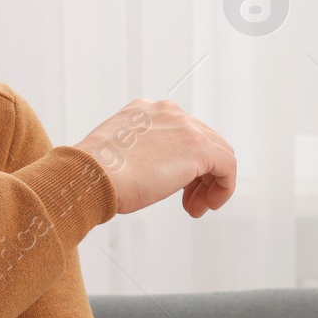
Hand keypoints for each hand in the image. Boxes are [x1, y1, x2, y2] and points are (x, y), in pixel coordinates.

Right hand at [74, 99, 236, 216]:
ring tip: (197, 206)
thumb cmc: (95, 174)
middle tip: (189, 201)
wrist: (90, 175)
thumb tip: (149, 173)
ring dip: (211, 183)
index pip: (180, 133)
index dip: (182, 163)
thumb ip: (139, 155)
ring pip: (218, 152)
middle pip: (202, 141)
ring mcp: (185, 127)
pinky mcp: (199, 148)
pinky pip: (227, 165)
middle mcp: (168, 112)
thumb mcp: (118, 155)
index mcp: (145, 111)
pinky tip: (210, 204)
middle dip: (199, 174)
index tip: (174, 187)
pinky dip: (224, 187)